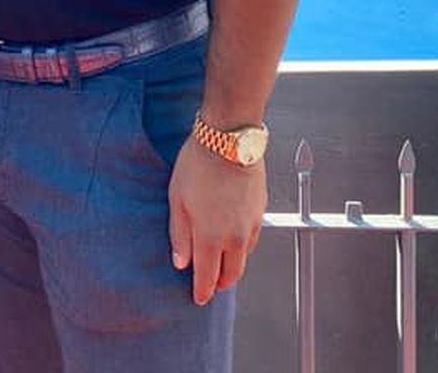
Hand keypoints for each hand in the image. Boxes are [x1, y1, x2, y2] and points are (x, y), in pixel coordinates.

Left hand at [168, 135, 265, 304]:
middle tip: (210, 283)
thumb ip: (180, 234)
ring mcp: (251, 225)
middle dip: (220, 283)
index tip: (198, 297)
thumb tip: (181, 262)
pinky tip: (232, 236)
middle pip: (231, 275)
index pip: (208, 278)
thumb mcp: (177, 198)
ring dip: (233, 264)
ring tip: (220, 259)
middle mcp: (234, 237)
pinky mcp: (261, 212)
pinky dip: (242, 246)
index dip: (202, 291)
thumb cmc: (199, 163)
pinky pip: (252, 239)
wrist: (230, 139)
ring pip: (244, 259)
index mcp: (211, 237)